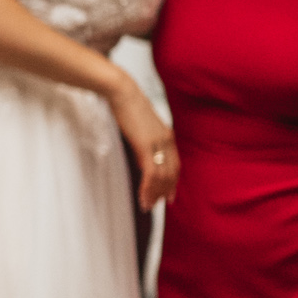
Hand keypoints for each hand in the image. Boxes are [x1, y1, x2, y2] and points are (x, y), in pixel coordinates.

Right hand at [111, 85, 177, 209]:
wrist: (122, 92)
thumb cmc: (127, 105)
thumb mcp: (141, 124)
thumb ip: (146, 138)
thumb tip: (142, 151)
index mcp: (167, 135)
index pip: (175, 164)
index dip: (173, 182)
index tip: (169, 195)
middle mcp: (166, 140)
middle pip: (171, 173)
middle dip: (165, 191)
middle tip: (158, 205)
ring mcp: (158, 143)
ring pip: (162, 176)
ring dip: (154, 193)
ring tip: (147, 205)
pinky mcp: (146, 145)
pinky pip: (150, 173)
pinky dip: (147, 188)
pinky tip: (143, 197)